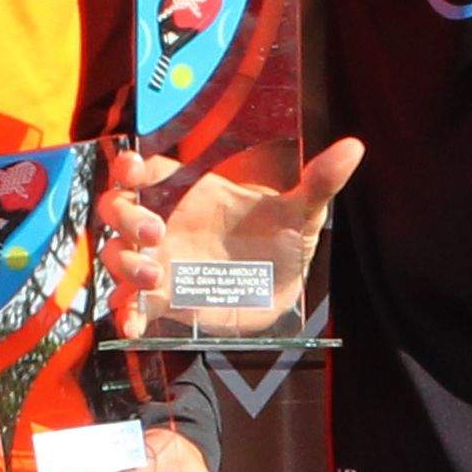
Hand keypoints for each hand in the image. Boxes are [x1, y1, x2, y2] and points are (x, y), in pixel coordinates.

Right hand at [99, 135, 362, 340]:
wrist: (284, 290)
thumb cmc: (285, 240)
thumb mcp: (303, 212)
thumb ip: (319, 182)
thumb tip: (355, 147)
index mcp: (190, 192)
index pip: (143, 170)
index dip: (128, 167)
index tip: (133, 169)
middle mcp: (167, 223)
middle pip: (117, 208)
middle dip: (126, 216)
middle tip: (155, 232)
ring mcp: (161, 261)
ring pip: (117, 255)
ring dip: (125, 262)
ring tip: (157, 273)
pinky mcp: (165, 299)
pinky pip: (130, 304)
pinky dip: (125, 314)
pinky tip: (133, 324)